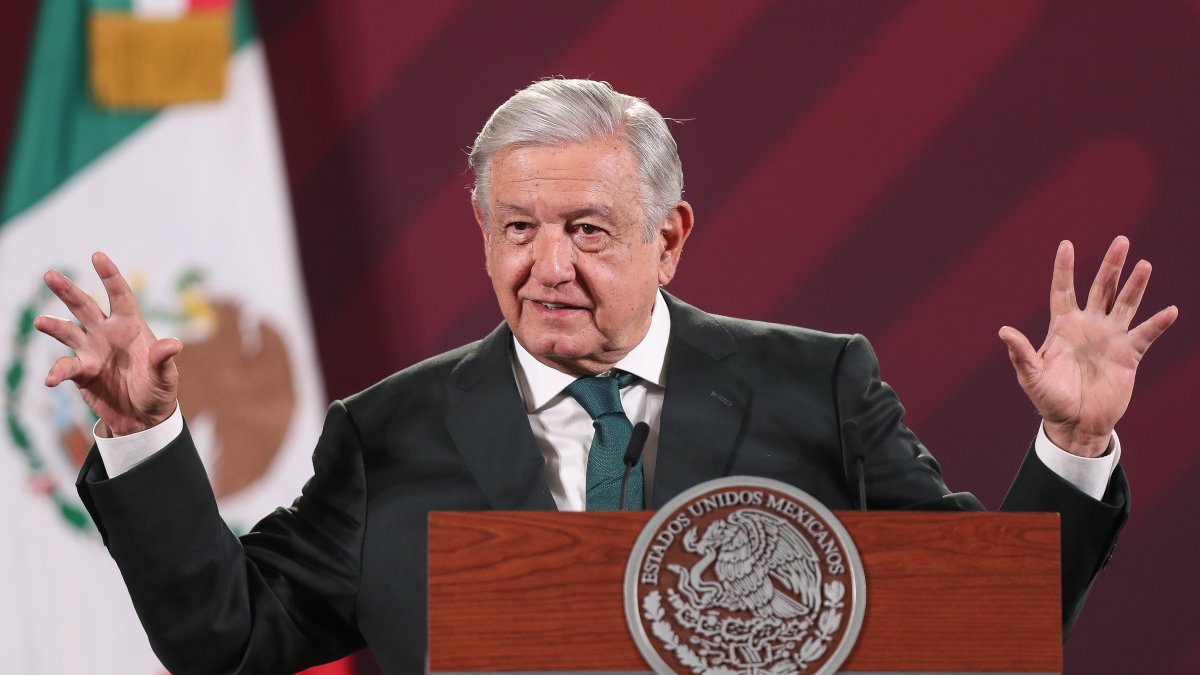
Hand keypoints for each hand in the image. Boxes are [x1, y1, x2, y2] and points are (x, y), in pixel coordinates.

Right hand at [34, 252, 181, 436]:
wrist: (143, 417)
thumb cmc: (159, 391)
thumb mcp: (165, 376)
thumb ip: (164, 360)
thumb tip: (173, 344)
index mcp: (131, 326)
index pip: (120, 296)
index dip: (109, 276)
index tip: (97, 256)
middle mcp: (107, 333)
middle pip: (85, 306)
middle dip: (68, 291)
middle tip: (50, 274)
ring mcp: (91, 350)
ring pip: (68, 330)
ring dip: (53, 325)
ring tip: (40, 321)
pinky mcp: (81, 371)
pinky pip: (65, 367)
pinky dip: (57, 372)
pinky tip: (51, 379)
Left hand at [999, 236, 1177, 456]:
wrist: (1075, 423)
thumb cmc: (1049, 399)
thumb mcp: (1031, 376)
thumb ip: (1021, 353)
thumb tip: (1004, 331)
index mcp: (1063, 326)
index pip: (1063, 290)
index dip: (1064, 268)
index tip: (1066, 244)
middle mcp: (1089, 326)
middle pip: (1101, 288)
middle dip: (1111, 265)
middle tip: (1121, 240)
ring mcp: (1110, 338)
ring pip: (1125, 304)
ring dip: (1135, 285)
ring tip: (1144, 264)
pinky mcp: (1128, 355)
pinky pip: (1145, 335)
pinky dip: (1157, 323)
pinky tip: (1170, 311)